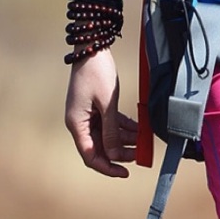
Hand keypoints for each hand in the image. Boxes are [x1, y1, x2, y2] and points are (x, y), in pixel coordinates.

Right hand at [64, 50, 137, 177]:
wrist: (93, 45)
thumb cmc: (96, 72)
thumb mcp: (108, 104)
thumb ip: (112, 132)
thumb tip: (116, 156)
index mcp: (76, 124)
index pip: (90, 156)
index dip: (108, 168)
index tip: (125, 173)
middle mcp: (79, 123)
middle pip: (101, 149)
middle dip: (121, 153)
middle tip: (141, 154)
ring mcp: (88, 116)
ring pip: (108, 138)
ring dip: (126, 141)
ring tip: (143, 139)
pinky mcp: (96, 109)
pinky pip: (111, 126)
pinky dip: (124, 129)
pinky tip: (139, 129)